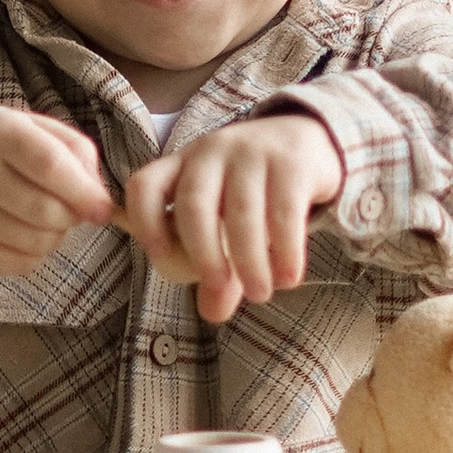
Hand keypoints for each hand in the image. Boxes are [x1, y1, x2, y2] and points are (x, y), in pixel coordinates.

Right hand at [0, 107, 117, 275]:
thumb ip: (78, 155)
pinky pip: (21, 264)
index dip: (83, 192)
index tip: (104, 209)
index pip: (49, 165)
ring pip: (37, 243)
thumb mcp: (41, 130)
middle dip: (72, 215)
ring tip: (45, 217)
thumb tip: (99, 202)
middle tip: (69, 206)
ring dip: (56, 235)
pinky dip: (36, 253)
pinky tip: (26, 232)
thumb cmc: (8, 147)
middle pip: (46, 211)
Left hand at [118, 112, 343, 324]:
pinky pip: (284, 212)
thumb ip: (217, 266)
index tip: (160, 258)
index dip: (144, 223)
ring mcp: (251, 153)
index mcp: (182, 165)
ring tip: (260, 294)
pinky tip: (288, 278)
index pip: (145, 185)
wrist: (307, 139)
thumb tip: (213, 314)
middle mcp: (211, 153)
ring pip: (242, 212)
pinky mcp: (292, 162)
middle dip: (203, 253)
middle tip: (217, 288)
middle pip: (194, 204)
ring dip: (249, 261)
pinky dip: (286, 250)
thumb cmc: (253, 189)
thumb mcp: (227, 221)